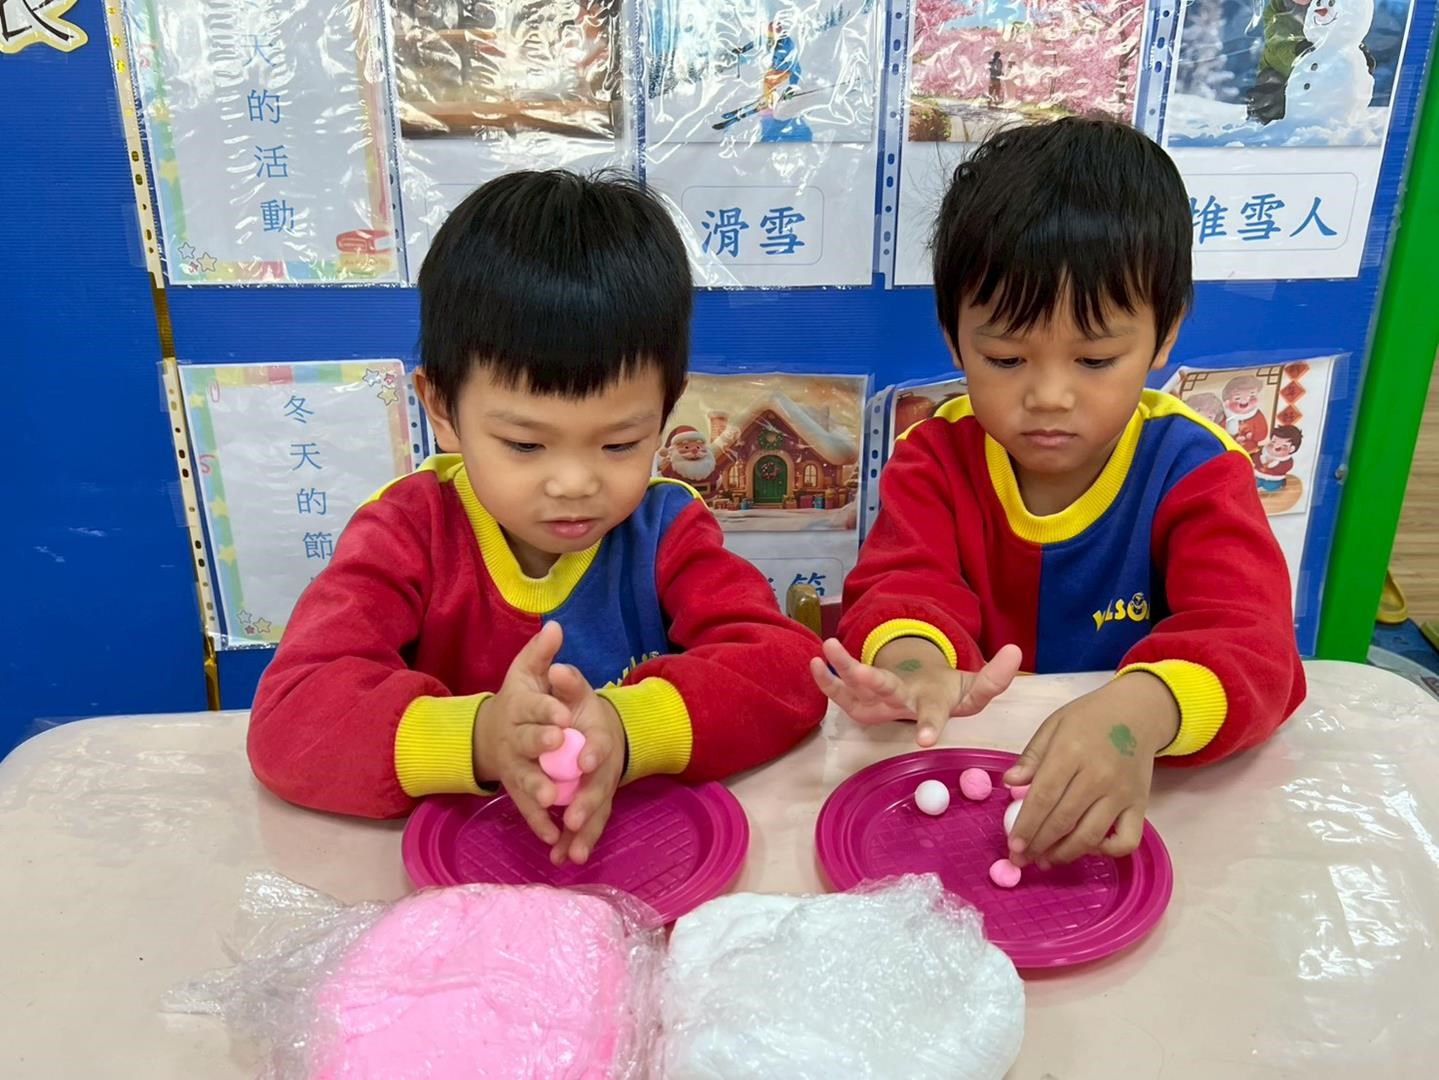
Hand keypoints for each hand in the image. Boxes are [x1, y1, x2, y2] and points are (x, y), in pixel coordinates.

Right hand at [472, 622, 570, 846]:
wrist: (491, 731)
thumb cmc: (519, 698)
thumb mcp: (527, 672)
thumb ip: (541, 654)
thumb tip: (556, 627)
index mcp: (519, 707)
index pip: (533, 706)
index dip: (547, 710)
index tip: (564, 715)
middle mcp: (513, 737)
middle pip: (526, 742)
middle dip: (542, 744)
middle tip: (559, 745)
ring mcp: (513, 766)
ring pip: (524, 778)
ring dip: (537, 788)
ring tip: (552, 798)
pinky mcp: (516, 790)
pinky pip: (527, 808)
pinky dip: (538, 823)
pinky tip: (552, 837)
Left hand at [544, 663, 626, 865]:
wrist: (596, 725)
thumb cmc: (578, 706)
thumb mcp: (572, 689)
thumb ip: (567, 681)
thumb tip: (556, 668)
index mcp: (600, 734)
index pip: (600, 744)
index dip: (593, 753)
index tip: (583, 762)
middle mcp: (604, 765)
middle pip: (599, 786)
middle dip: (587, 804)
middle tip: (572, 819)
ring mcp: (600, 787)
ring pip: (596, 813)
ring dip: (585, 833)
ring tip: (573, 854)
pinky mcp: (592, 805)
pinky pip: (587, 826)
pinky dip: (577, 842)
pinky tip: (565, 859)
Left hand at [810, 636, 1021, 746]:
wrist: (920, 702)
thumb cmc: (948, 694)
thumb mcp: (974, 688)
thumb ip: (995, 677)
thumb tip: (1016, 651)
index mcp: (932, 705)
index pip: (935, 716)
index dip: (931, 727)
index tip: (926, 741)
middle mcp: (902, 706)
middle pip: (887, 695)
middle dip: (873, 683)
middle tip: (860, 672)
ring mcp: (877, 705)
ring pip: (856, 691)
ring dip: (842, 670)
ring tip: (829, 647)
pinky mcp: (859, 703)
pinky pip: (838, 693)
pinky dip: (825, 679)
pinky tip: (816, 660)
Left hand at [1002, 672, 1179, 867]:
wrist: (1138, 713)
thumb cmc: (1089, 718)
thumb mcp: (1053, 726)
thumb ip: (1031, 756)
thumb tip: (1009, 783)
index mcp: (1071, 752)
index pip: (1043, 797)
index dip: (1026, 825)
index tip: (1013, 845)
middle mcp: (1098, 776)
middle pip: (1063, 821)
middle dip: (1038, 845)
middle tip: (1021, 859)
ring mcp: (1121, 793)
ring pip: (1091, 836)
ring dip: (1065, 854)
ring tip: (1046, 860)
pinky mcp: (1141, 805)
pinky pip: (1126, 840)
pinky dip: (1107, 851)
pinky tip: (1087, 848)